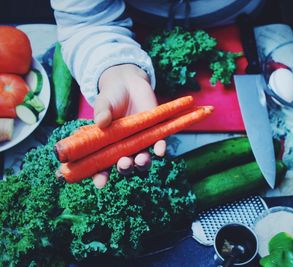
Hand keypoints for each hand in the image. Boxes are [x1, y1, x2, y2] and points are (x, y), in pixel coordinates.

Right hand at [92, 64, 165, 188]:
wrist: (129, 84)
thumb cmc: (111, 97)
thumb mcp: (102, 103)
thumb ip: (101, 112)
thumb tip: (101, 122)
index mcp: (105, 146)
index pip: (101, 166)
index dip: (100, 176)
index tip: (100, 183)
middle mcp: (123, 148)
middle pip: (124, 166)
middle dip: (124, 168)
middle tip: (123, 164)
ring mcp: (139, 142)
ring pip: (142, 160)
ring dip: (143, 162)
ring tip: (141, 159)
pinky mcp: (154, 133)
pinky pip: (158, 145)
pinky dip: (160, 149)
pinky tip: (159, 150)